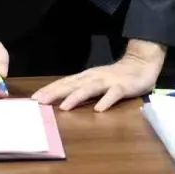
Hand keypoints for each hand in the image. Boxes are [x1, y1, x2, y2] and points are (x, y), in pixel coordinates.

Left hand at [32, 39, 165, 111]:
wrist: (141, 64)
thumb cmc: (115, 76)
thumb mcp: (95, 81)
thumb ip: (81, 90)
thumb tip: (60, 100)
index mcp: (86, 77)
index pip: (64, 83)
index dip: (49, 90)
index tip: (33, 98)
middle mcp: (93, 77)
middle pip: (71, 85)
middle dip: (55, 92)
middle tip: (39, 101)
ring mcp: (108, 82)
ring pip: (89, 89)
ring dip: (76, 97)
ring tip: (64, 107)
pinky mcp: (123, 87)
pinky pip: (113, 95)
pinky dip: (106, 101)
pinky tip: (99, 110)